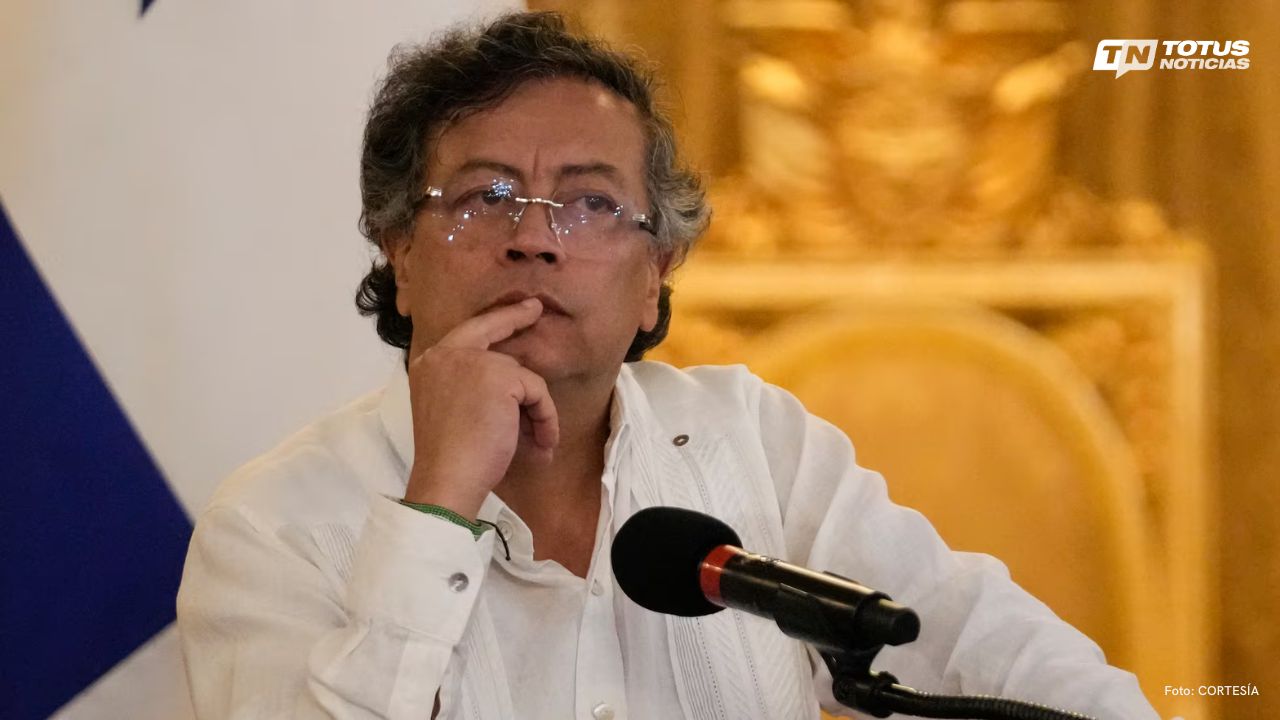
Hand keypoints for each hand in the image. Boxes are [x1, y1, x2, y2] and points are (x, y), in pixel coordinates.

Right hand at [401, 298, 557, 518]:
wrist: (447, 478)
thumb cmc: (450, 457)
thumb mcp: (452, 409)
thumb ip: (469, 385)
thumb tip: (512, 379)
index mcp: (430, 364)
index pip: (466, 333)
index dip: (495, 320)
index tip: (519, 309)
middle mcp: (446, 354)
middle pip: (491, 330)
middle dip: (516, 318)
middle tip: (536, 309)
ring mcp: (473, 361)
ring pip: (520, 376)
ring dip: (535, 410)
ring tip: (539, 442)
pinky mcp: (500, 376)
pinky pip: (536, 392)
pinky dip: (545, 418)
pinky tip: (541, 443)